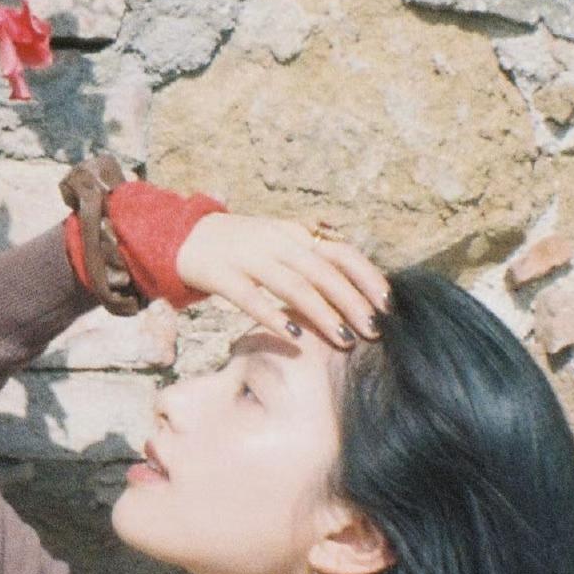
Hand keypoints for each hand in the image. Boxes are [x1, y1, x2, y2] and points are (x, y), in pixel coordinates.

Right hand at [173, 211, 390, 347]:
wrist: (186, 236)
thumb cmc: (243, 246)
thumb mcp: (281, 240)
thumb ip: (314, 255)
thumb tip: (358, 281)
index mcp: (295, 234)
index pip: (340, 251)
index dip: (367, 275)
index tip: (388, 303)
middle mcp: (277, 242)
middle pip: (323, 272)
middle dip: (351, 302)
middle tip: (372, 330)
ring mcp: (249, 258)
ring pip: (293, 286)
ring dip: (323, 314)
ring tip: (344, 339)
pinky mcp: (222, 275)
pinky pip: (252, 299)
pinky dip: (275, 318)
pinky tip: (296, 338)